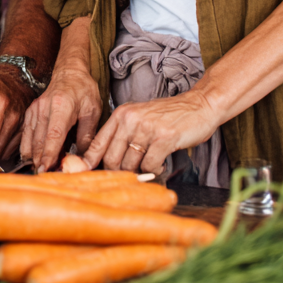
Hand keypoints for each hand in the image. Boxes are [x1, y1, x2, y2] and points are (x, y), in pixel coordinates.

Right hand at [20, 66, 101, 172]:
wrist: (69, 73)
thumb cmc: (84, 90)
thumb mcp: (93, 111)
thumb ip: (87, 136)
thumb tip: (84, 160)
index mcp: (62, 106)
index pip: (54, 135)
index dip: (50, 154)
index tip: (47, 169)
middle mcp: (44, 108)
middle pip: (39, 141)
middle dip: (42, 161)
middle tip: (49, 177)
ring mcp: (34, 111)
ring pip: (30, 141)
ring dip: (36, 158)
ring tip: (45, 170)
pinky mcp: (29, 114)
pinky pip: (26, 137)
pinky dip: (30, 150)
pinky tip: (37, 159)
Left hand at [83, 90, 217, 174]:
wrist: (199, 105)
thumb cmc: (169, 116)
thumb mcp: (139, 118)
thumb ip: (122, 135)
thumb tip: (103, 161)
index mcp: (121, 114)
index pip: (97, 143)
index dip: (89, 163)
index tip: (83, 176)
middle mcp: (130, 119)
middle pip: (111, 159)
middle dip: (120, 172)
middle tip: (131, 174)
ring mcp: (146, 127)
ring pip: (130, 165)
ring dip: (140, 171)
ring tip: (150, 165)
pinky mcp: (164, 138)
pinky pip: (150, 165)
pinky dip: (155, 170)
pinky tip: (161, 164)